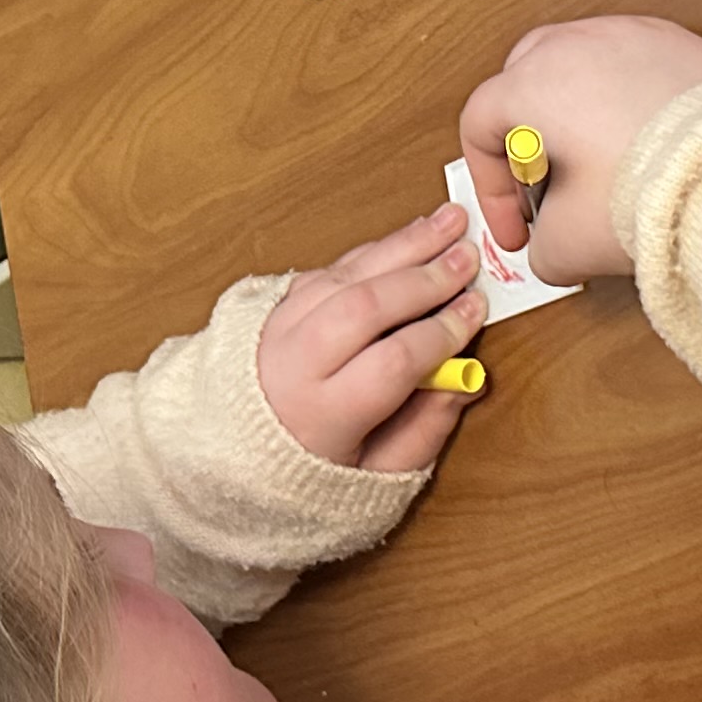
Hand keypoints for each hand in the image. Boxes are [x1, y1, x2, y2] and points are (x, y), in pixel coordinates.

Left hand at [256, 204, 487, 471]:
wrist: (225, 465)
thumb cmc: (307, 477)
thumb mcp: (375, 477)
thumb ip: (424, 429)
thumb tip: (467, 377)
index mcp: (319, 417)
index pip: (391, 362)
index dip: (440, 333)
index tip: (475, 312)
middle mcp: (291, 366)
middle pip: (364, 307)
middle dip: (424, 278)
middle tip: (470, 259)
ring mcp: (275, 332)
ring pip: (343, 276)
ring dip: (401, 247)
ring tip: (448, 223)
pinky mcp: (272, 310)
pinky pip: (326, 271)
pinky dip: (370, 254)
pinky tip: (406, 240)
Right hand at [457, 17, 701, 280]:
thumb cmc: (657, 193)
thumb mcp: (572, 242)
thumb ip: (542, 247)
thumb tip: (552, 246)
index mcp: (537, 81)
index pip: (480, 124)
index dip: (490, 186)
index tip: (517, 228)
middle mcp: (580, 44)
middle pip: (523, 81)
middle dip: (525, 140)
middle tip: (545, 189)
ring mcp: (634, 35)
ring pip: (579, 67)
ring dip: (575, 117)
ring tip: (598, 170)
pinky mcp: (681, 43)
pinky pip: (631, 66)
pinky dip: (624, 102)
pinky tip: (645, 149)